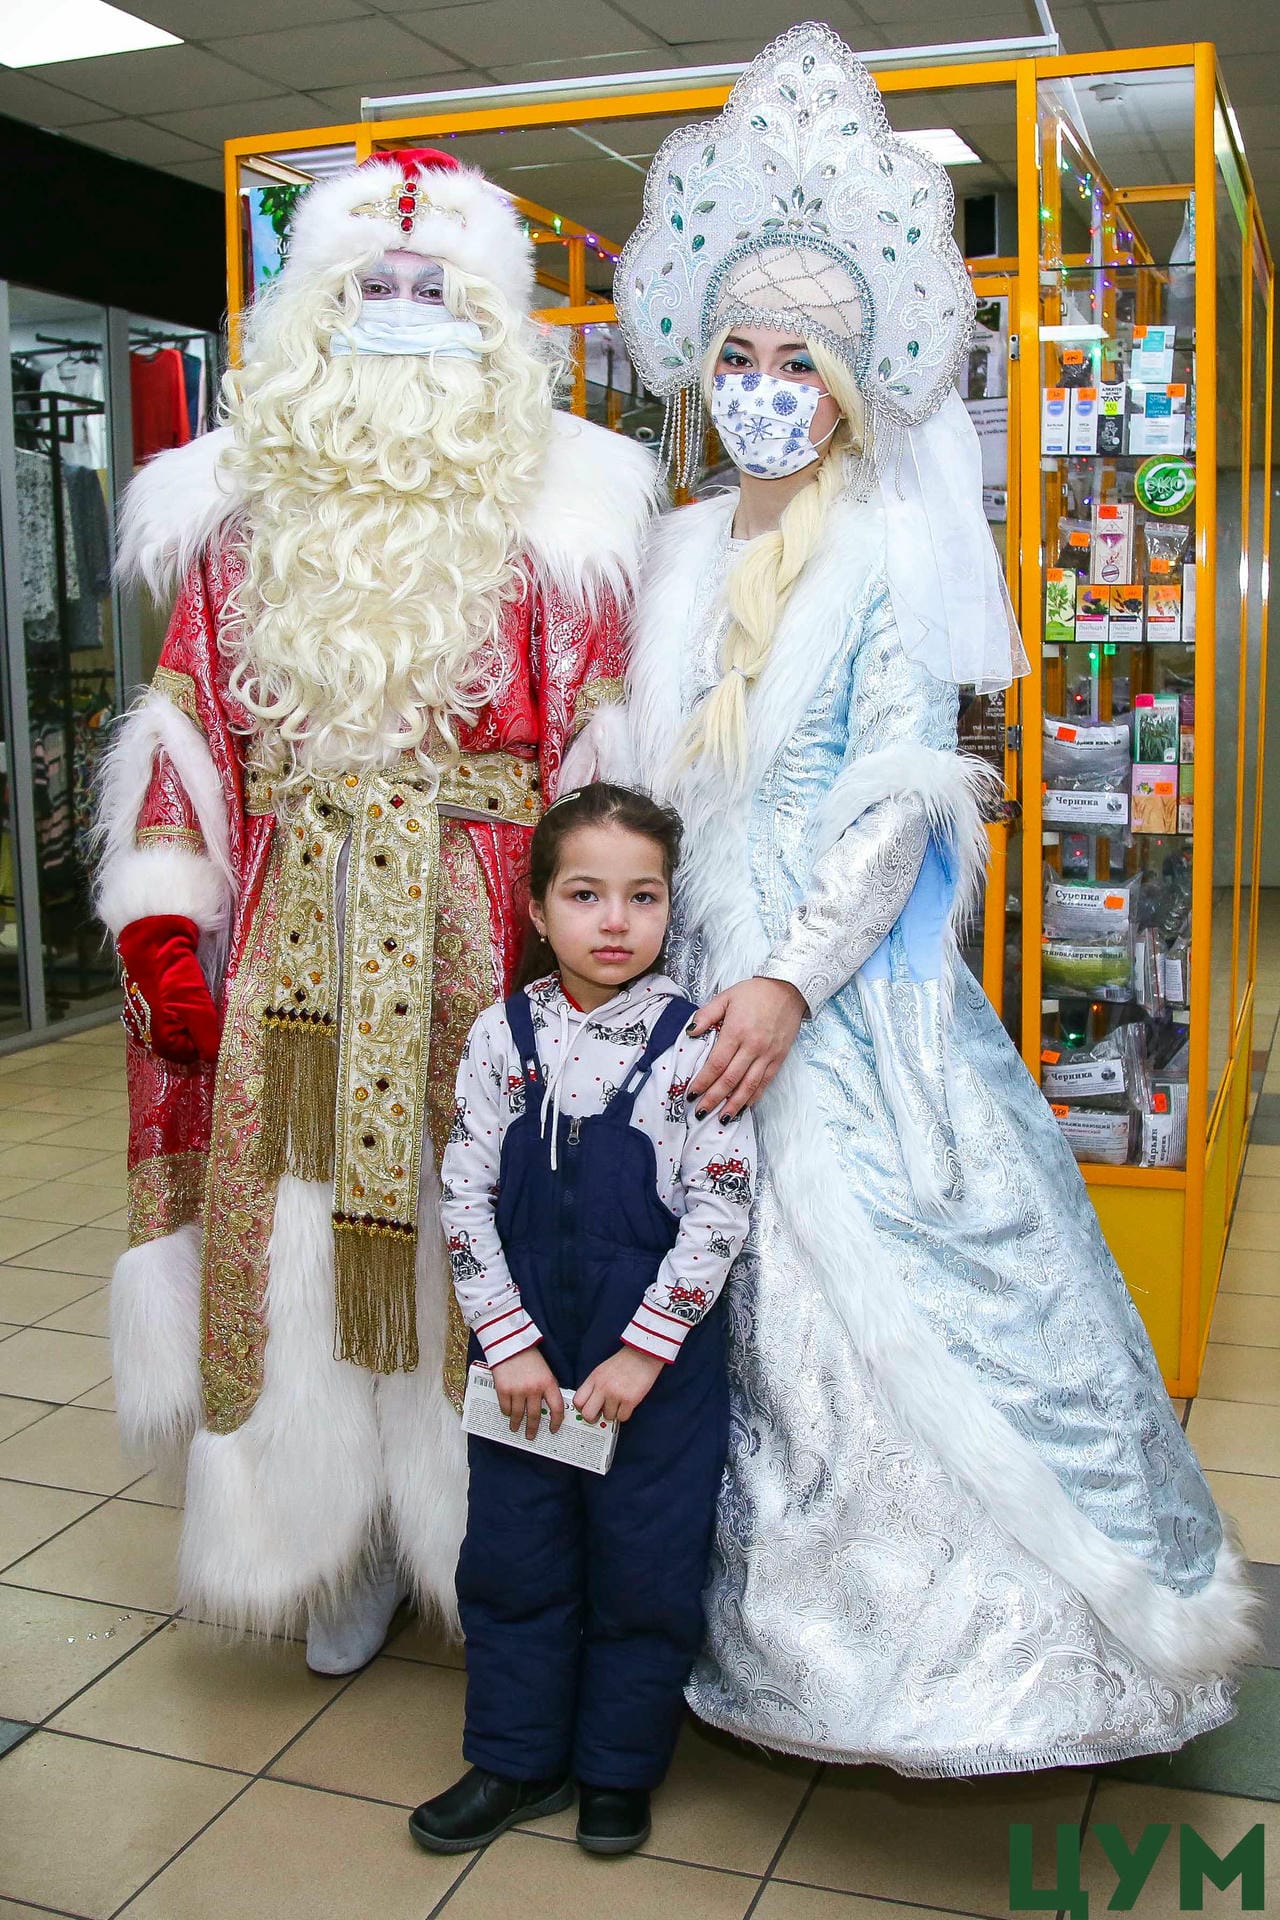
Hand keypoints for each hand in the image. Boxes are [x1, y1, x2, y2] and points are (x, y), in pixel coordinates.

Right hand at [116, 915, 221, 1065]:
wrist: (152, 941)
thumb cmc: (175, 976)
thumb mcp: (197, 1008)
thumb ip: (206, 1038)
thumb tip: (213, 1059)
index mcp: (158, 1040)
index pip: (188, 1056)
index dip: (203, 1043)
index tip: (212, 1025)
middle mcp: (145, 1034)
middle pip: (178, 1043)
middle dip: (194, 1032)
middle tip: (204, 1011)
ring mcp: (141, 1017)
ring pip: (171, 1028)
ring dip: (184, 1019)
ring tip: (192, 999)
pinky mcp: (141, 1001)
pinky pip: (162, 1014)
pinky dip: (173, 1008)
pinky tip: (179, 993)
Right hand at [491, 1347, 563, 1441]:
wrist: (510, 1343)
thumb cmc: (529, 1356)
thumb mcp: (545, 1371)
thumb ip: (546, 1388)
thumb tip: (547, 1407)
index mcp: (548, 1383)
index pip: (557, 1408)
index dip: (556, 1422)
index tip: (553, 1429)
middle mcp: (534, 1389)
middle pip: (535, 1416)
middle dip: (533, 1429)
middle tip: (531, 1436)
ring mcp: (518, 1390)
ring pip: (518, 1415)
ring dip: (517, 1424)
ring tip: (515, 1428)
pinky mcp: (503, 1389)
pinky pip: (506, 1408)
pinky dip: (507, 1412)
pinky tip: (508, 1414)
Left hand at [575, 1347, 664, 1424]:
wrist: (643, 1354)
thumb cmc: (624, 1362)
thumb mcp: (602, 1370)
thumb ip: (594, 1386)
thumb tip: (590, 1404)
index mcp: (594, 1378)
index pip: (577, 1401)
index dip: (582, 1409)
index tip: (588, 1409)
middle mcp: (602, 1387)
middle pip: (587, 1414)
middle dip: (593, 1418)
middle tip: (600, 1415)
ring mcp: (616, 1394)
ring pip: (607, 1417)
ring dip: (613, 1413)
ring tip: (619, 1403)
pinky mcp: (630, 1399)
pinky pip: (622, 1417)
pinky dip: (624, 1414)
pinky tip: (627, 1404)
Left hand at [686, 976, 805, 1119]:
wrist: (789, 988)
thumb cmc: (755, 992)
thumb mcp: (726, 997)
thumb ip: (706, 1015)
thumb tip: (690, 1033)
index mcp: (736, 1031)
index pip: (716, 1064)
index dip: (703, 1081)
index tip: (691, 1094)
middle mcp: (752, 1046)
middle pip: (730, 1079)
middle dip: (714, 1098)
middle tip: (699, 1112)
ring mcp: (768, 1054)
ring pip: (749, 1086)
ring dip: (734, 1104)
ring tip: (721, 1119)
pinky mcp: (779, 1058)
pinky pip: (765, 1082)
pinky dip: (753, 1097)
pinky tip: (744, 1107)